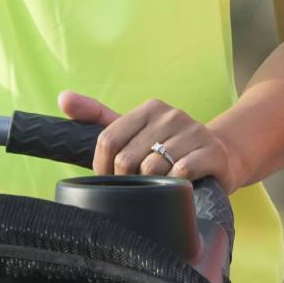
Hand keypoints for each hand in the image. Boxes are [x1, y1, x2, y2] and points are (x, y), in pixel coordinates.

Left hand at [60, 93, 246, 185]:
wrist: (221, 156)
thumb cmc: (169, 148)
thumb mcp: (134, 131)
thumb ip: (97, 116)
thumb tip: (62, 97)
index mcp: (151, 108)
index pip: (108, 140)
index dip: (103, 167)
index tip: (112, 179)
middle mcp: (172, 115)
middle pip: (127, 158)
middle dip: (128, 180)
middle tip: (141, 184)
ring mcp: (195, 131)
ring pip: (152, 168)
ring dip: (153, 185)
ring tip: (162, 185)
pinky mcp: (213, 152)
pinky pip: (181, 172)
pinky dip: (175, 185)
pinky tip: (181, 185)